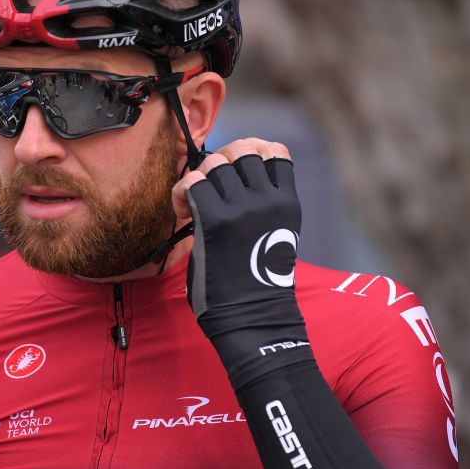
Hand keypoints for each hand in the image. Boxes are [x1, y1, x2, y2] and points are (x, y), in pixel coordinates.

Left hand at [176, 139, 310, 388]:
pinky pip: (192, 183)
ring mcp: (242, 208)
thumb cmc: (256, 284)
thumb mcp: (272, 236)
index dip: (254, 152)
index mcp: (287, 203)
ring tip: (196, 203)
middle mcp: (268, 200)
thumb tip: (223, 178)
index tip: (238, 175)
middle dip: (222, 161)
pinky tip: (183, 213)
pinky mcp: (215, 220)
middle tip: (211, 188)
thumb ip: (258, 206)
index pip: (275, 152)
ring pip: (215, 163)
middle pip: (242, 150)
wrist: (253, 318)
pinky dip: (182, 192)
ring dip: (201, 177)